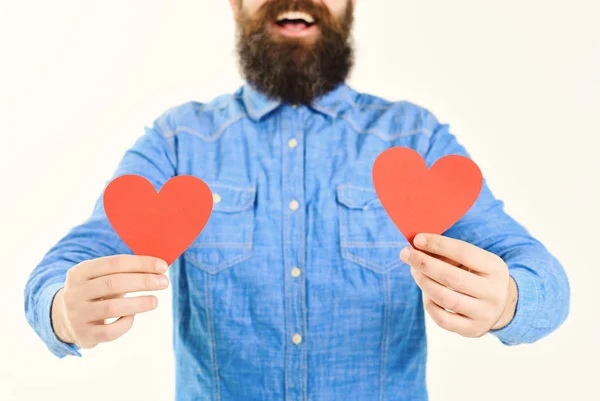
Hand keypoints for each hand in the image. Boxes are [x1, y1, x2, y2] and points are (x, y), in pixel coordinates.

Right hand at [51, 255, 169, 348]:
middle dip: (143, 282)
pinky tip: (132, 317)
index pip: (114, 263)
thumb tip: (159, 267)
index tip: (163, 266)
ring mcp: (77, 315)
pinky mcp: (83, 335)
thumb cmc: (96, 292)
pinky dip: (125, 324)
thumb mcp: (102, 277)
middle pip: (113, 283)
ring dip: (138, 304)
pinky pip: (108, 332)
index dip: (141, 263)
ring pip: (111, 309)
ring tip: (155, 301)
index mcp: (80, 272)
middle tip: (164, 282)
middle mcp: (75, 292)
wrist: (67, 318)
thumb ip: (125, 270)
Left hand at [400, 233, 517, 336]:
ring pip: (445, 298)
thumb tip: (418, 247)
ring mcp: (484, 314)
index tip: (418, 239)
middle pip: (451, 277)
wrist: (502, 305)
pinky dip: (429, 304)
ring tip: (414, 271)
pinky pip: (442, 319)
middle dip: (424, 264)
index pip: (464, 252)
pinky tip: (426, 292)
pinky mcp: (473, 330)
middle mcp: (493, 292)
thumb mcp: (474, 260)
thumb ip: (449, 253)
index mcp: (495, 268)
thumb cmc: (478, 275)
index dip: (438, 245)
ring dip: (424, 282)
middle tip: (406, 254)